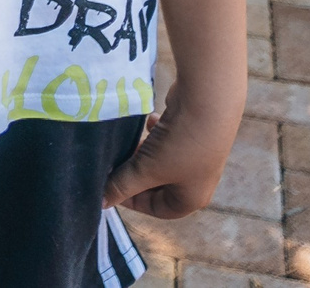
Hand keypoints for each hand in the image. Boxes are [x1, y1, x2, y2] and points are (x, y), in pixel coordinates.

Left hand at [103, 89, 237, 219]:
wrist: (207, 101)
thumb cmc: (180, 146)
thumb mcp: (146, 170)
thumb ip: (122, 185)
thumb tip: (101, 202)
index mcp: (191, 198)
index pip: (157, 209)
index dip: (131, 200)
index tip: (108, 184)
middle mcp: (197, 179)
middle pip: (157, 183)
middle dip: (135, 173)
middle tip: (114, 161)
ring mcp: (196, 154)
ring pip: (160, 158)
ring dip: (143, 151)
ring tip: (129, 141)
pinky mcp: (192, 130)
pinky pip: (168, 137)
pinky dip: (156, 131)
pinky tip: (150, 121)